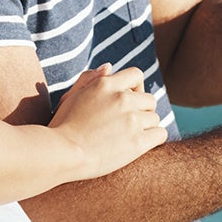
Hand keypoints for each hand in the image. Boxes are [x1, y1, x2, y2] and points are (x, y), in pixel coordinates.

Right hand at [49, 64, 167, 176]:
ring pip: (154, 118)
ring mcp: (131, 120)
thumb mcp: (71, 96)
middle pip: (149, 100)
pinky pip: (160, 134)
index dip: (135, 88)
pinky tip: (139, 145)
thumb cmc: (61, 127)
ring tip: (128, 137)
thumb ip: (89, 79)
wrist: (61, 154)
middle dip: (141, 110)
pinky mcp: (138, 142)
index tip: (128, 101)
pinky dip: (153, 139)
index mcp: (105, 84)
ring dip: (145, 127)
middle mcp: (122, 98)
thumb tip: (109, 67)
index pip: (136, 75)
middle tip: (127, 124)